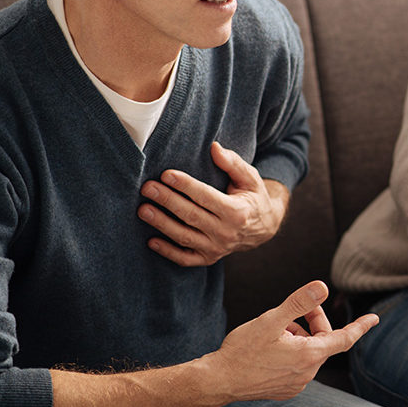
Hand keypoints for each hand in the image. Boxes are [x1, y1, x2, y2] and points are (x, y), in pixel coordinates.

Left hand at [139, 141, 288, 265]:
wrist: (264, 227)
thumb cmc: (253, 197)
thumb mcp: (250, 178)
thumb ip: (233, 163)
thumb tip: (214, 147)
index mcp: (238, 211)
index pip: (206, 197)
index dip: (185, 185)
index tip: (166, 174)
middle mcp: (227, 232)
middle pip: (191, 215)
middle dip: (167, 201)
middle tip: (147, 188)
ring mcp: (217, 248)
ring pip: (184, 236)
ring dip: (162, 224)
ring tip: (143, 210)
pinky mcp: (208, 258)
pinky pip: (185, 259)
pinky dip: (167, 252)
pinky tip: (151, 240)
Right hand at [202, 281, 377, 401]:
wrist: (217, 381)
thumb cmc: (242, 350)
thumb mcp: (271, 320)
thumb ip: (299, 303)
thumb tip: (323, 287)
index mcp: (309, 355)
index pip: (345, 338)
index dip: (360, 326)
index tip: (374, 318)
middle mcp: (307, 373)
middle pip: (322, 340)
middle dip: (313, 322)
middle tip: (293, 311)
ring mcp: (296, 384)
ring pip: (309, 352)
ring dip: (299, 336)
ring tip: (275, 330)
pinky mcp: (285, 390)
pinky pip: (297, 366)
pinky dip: (291, 351)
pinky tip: (270, 347)